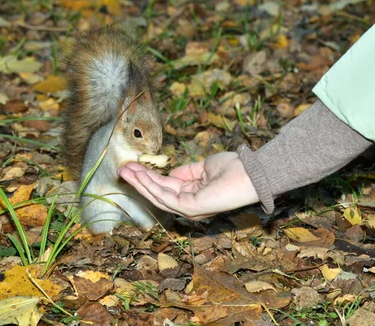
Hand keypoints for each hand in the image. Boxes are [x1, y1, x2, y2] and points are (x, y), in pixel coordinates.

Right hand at [118, 152, 259, 220]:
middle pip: (158, 192)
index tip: (133, 165)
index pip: (165, 187)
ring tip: (125, 171)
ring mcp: (190, 208)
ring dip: (140, 183)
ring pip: (158, 196)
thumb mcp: (204, 168)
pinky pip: (166, 197)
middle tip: (122, 169)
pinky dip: (151, 186)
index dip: (148, 177)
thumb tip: (169, 173)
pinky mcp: (191, 208)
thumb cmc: (234, 169)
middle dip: (139, 180)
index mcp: (192, 195)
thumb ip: (186, 172)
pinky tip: (140, 175)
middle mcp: (189, 205)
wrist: (252, 173)